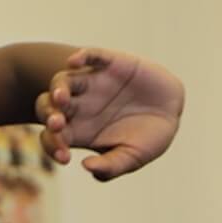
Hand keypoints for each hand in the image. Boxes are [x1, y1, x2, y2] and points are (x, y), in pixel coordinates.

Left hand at [36, 49, 183, 180]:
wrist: (172, 110)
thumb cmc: (148, 138)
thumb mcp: (132, 157)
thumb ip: (111, 166)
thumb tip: (87, 167)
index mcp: (77, 130)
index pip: (52, 136)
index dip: (52, 146)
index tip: (65, 157)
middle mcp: (78, 105)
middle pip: (49, 106)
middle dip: (49, 114)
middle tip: (57, 124)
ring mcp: (92, 83)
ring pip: (62, 80)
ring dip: (59, 88)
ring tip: (62, 98)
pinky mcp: (109, 64)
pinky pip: (90, 56)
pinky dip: (81, 55)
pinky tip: (74, 61)